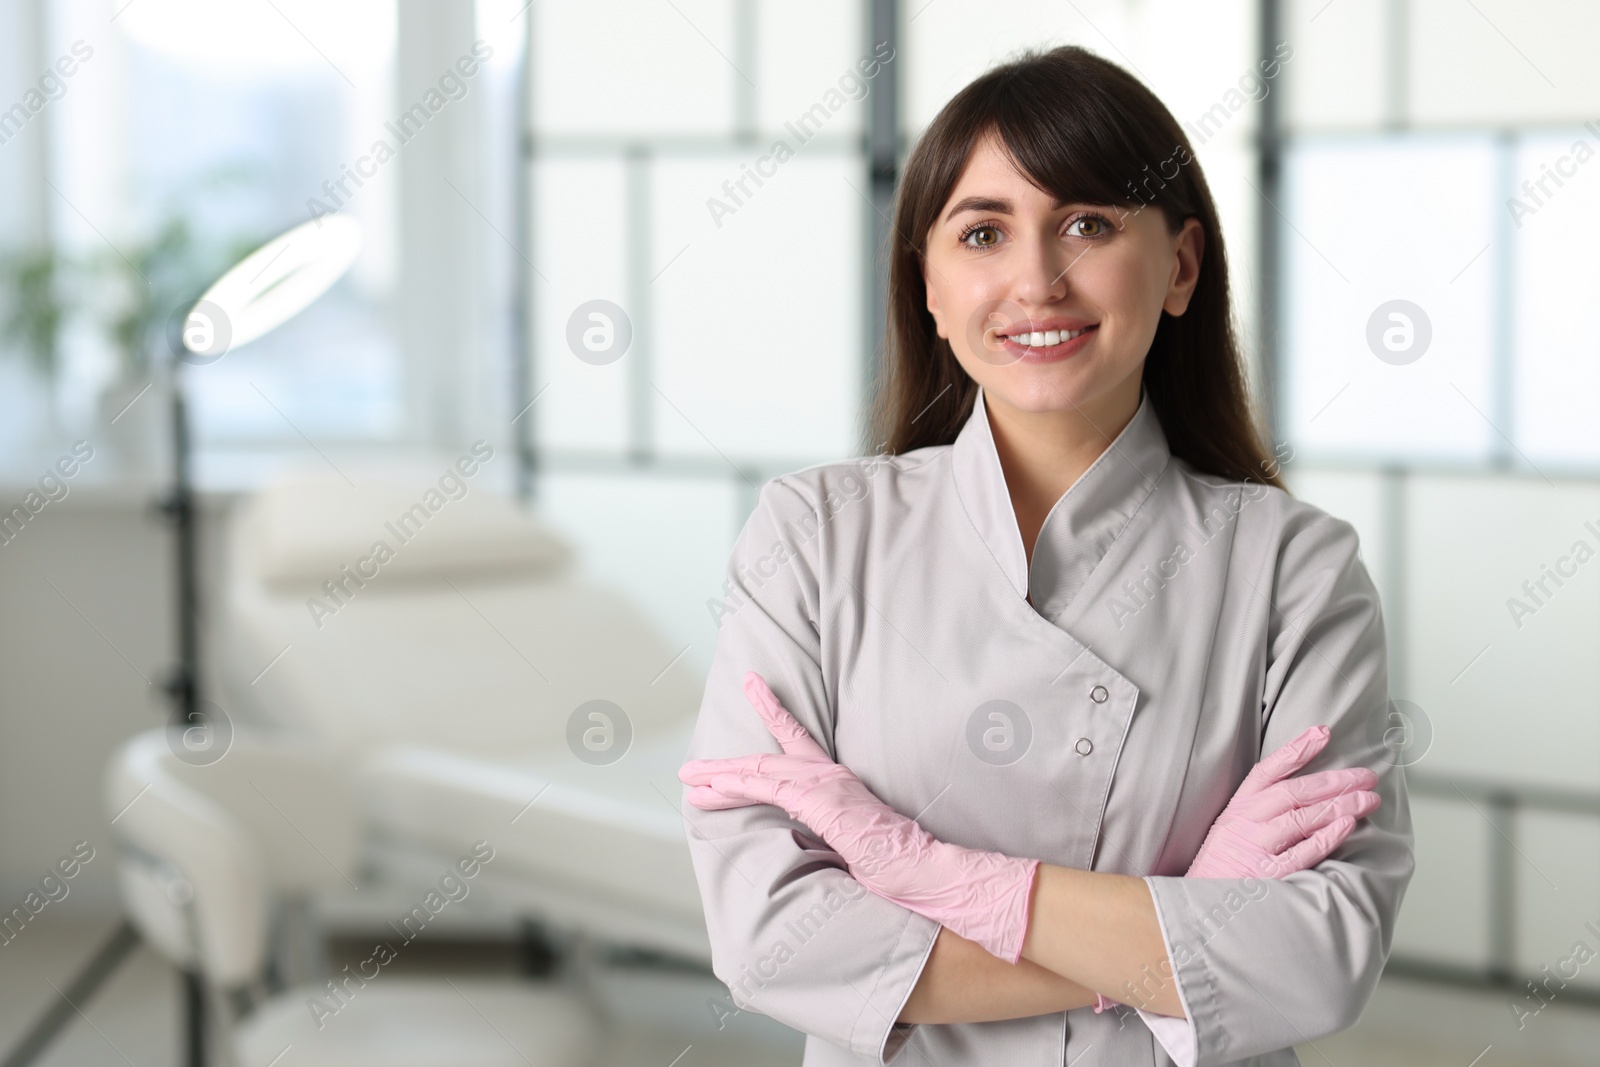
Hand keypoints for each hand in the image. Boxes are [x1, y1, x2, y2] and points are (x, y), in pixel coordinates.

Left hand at [679, 672, 1040, 962]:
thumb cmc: (894, 864)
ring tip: (690, 778)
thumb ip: (823, 831)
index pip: (797, 742)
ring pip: (760, 771)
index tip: (754, 689)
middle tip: (691, 765)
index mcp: (836, 783)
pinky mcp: (821, 802)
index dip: (774, 714)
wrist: (925, 870)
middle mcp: (829, 776)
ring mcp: (825, 786)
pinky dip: (738, 786)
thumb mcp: (849, 841)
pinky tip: (715, 788)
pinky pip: (770, 789)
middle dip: (724, 763)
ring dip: (720, 775)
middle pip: (766, 758)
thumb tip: (800, 839)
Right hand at [1091, 725, 1379, 1013]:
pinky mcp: (1266, 875)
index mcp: (1235, 810)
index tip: (1323, 732)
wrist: (1192, 913)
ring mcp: (1254, 848)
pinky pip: (1301, 851)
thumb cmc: (1219, 872)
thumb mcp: (1228, 832)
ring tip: (1368, 798)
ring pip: (1301, 817)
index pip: (1267, 771)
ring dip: (1339, 804)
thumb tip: (1301, 794)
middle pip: (1293, 792)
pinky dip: (1325, 836)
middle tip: (1366, 775)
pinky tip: (1347, 825)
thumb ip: (1257, 812)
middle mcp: (1244, 823)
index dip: (1296, 750)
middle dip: (1334, 780)